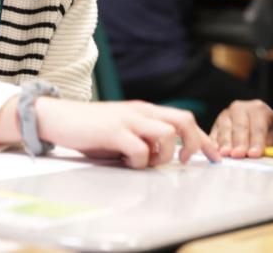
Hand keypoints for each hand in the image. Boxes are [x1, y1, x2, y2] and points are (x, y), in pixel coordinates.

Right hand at [37, 99, 220, 168]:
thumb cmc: (89, 127)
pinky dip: (139, 162)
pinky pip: (140, 150)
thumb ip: (143, 136)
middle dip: (195, 143)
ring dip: (162, 155)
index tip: (215, 156)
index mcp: (145, 110)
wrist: (57, 117)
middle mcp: (141, 111)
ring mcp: (129, 119)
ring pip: (167, 135)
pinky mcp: (114, 131)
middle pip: (184, 121)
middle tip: (187, 161)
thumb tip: (164, 155)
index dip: (203, 139)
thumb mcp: (122, 129)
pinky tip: (125, 161)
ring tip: (144, 161)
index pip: (184, 120)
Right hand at [209, 99, 272, 157]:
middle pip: (240, 126)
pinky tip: (215, 151)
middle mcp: (240, 108)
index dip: (256, 141)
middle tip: (238, 154)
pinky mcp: (216, 124)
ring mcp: (226, 114)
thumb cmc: (269, 136)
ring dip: (225, 143)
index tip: (254, 154)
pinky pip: (214, 133)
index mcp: (259, 109)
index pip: (258, 127)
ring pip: (225, 128)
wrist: (261, 129)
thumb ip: (267, 147)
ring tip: (225, 154)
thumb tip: (258, 157)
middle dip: (239, 142)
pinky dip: (214, 143)